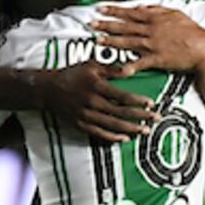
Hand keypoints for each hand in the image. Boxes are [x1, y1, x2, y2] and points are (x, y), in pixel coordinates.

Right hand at [36, 63, 155, 142]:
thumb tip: (130, 70)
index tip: (152, 103)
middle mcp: (92, 102)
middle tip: (156, 119)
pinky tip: (125, 138)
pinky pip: (100, 133)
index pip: (122, 96)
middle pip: (121, 112)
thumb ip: (111, 69)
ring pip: (113, 125)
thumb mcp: (91, 65)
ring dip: (131, 129)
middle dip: (141, 116)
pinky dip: (113, 137)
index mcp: (96, 86)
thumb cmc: (72, 74)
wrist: (48, 89)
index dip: (138, 101)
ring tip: (145, 131)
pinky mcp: (81, 124)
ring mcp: (86, 115)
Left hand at [91, 5, 204, 74]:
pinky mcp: (158, 59)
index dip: (114, 10)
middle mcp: (151, 30)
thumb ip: (157, 9)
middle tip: (91, 24)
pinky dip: (130, 66)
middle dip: (106, 24)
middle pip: (124, 26)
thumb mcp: (175, 13)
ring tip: (97, 40)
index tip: (100, 9)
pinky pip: (141, 62)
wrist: (204, 48)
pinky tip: (119, 69)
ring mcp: (153, 44)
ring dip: (111, 41)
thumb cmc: (191, 31)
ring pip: (128, 41)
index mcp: (155, 18)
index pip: (130, 12)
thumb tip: (144, 6)